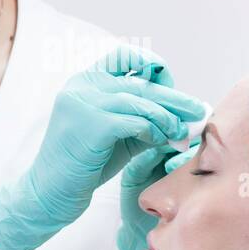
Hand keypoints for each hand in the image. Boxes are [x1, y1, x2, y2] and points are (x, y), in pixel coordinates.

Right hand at [0, 45, 207, 249]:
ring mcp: (83, 103)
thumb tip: (181, 116)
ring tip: (181, 131)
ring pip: (138, 100)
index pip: (122, 56)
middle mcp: (82, 86)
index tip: (170, 83)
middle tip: (199, 109)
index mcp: (85, 81)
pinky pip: (132, 121)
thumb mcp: (117, 135)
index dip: (150, 64)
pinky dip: (151, 130)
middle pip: (139, 83)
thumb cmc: (84, 165)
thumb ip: (142, 119)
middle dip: (173, 98)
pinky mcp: (89, 125)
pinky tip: (159, 140)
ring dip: (166, 117)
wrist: (50, 193)